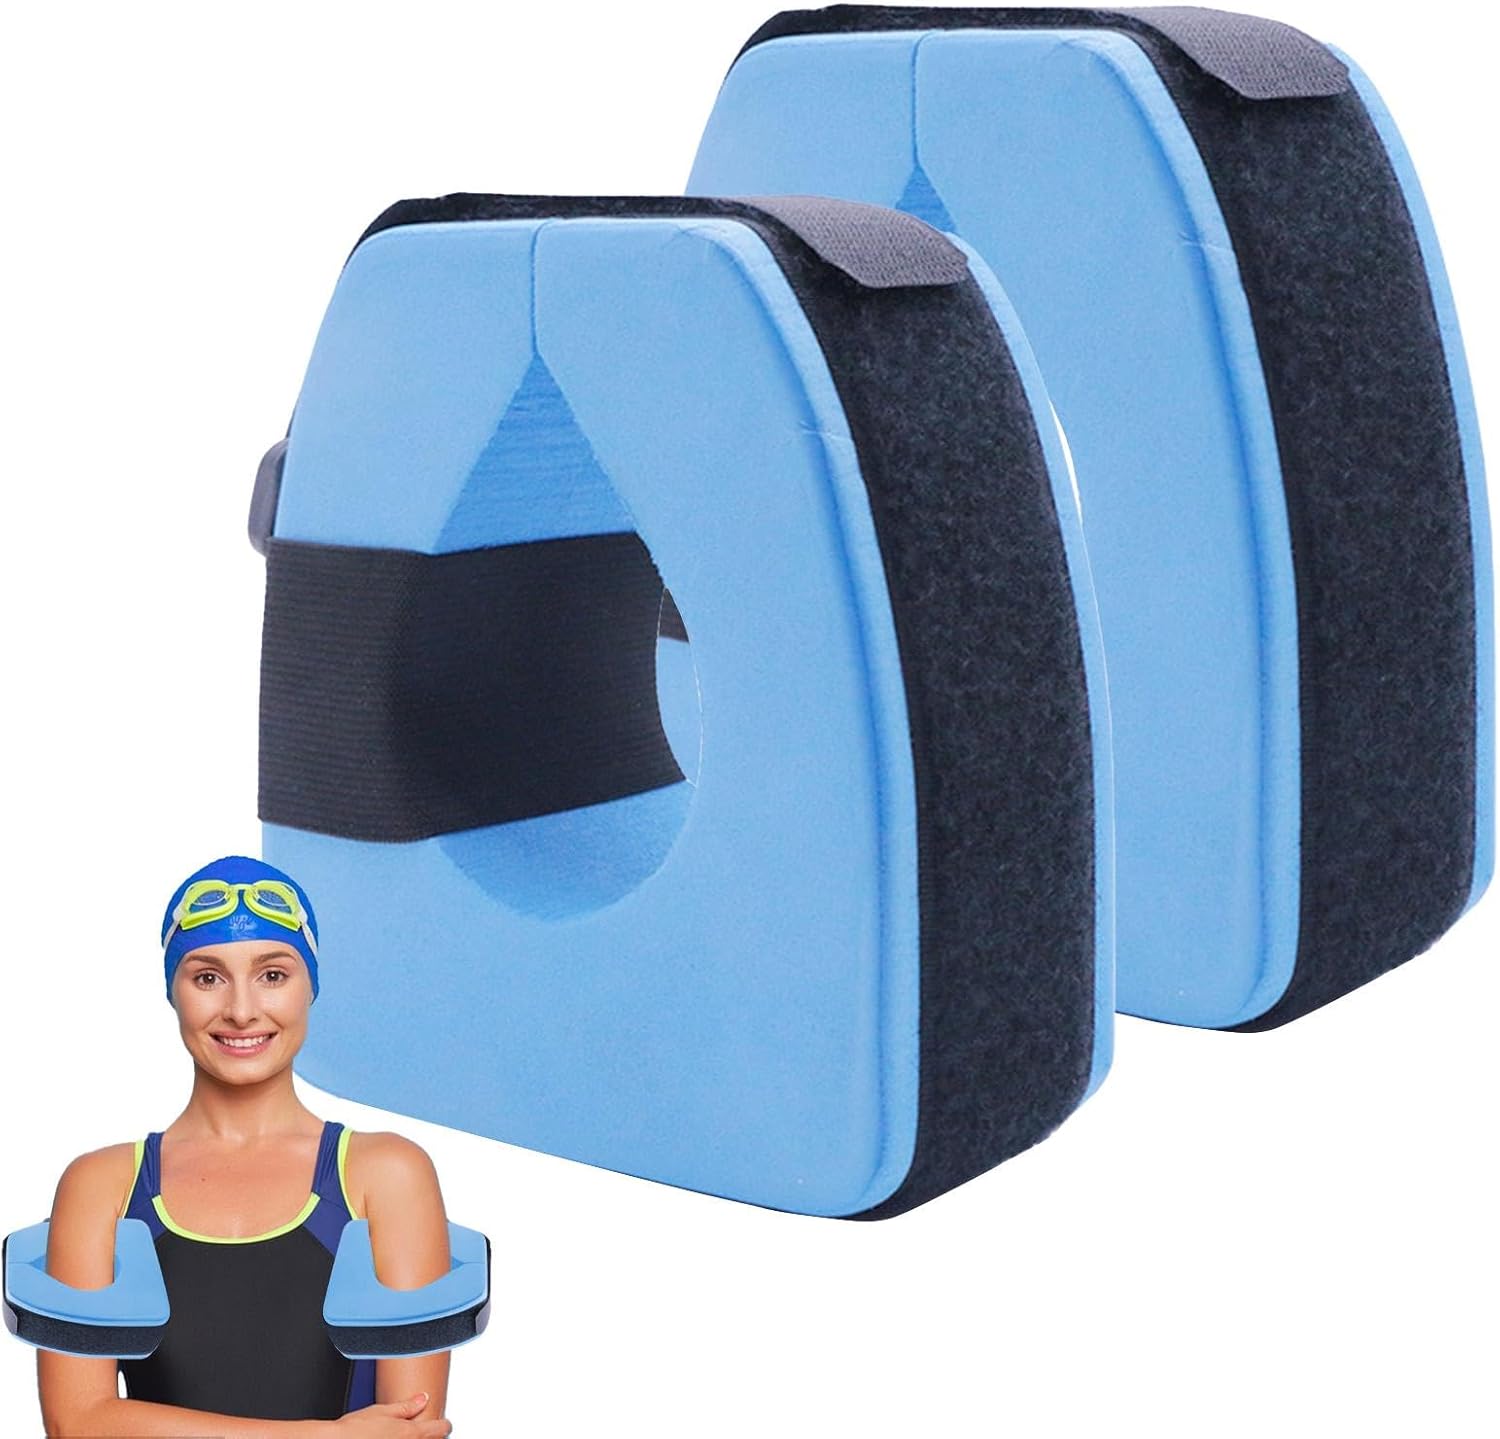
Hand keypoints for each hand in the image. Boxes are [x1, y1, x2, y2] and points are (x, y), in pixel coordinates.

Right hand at [335, 1392, 452, 1435]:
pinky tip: (391, 1438)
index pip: (440, 1429)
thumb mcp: (383, 1410)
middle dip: (430, 1435)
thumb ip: (406, 1406)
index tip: (444, 1422)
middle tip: (423, 1428)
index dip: (444, 1424)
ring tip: (403, 1434)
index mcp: (410, 1432)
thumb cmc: (354, 1429)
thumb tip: (423, 1398)